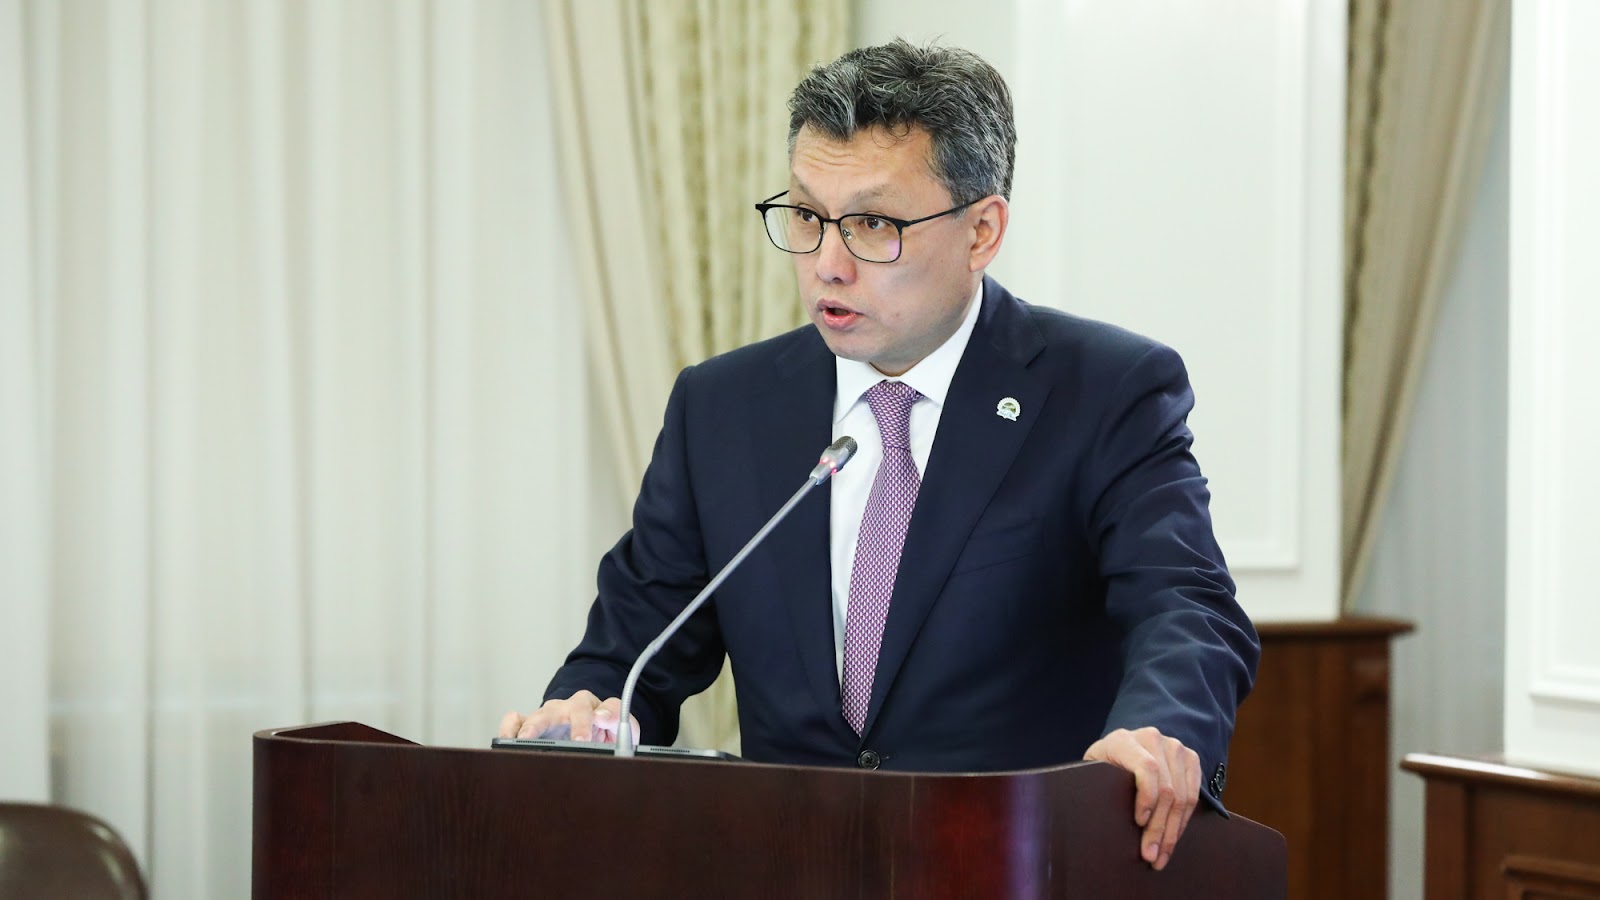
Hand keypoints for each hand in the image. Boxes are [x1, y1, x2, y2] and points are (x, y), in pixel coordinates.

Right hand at [498, 690, 638, 743]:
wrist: (585, 732)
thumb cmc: (603, 732)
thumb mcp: (623, 731)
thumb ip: (621, 724)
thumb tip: (603, 716)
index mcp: (598, 708)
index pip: (607, 706)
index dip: (606, 713)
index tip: (603, 719)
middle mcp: (572, 707)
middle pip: (573, 707)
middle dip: (576, 722)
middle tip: (575, 740)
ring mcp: (549, 715)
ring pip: (541, 714)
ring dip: (534, 726)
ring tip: (525, 741)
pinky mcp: (530, 725)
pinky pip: (515, 720)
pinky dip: (509, 728)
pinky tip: (506, 741)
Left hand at [1083, 726, 1201, 870]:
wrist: (1124, 746)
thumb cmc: (1104, 765)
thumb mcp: (1094, 770)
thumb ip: (1097, 783)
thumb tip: (1100, 818)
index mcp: (1124, 740)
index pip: (1146, 768)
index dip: (1147, 797)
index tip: (1140, 822)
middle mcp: (1152, 738)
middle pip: (1166, 789)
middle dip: (1159, 828)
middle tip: (1150, 855)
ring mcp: (1174, 747)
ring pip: (1182, 796)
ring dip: (1173, 831)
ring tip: (1161, 854)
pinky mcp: (1190, 758)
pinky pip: (1193, 795)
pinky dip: (1183, 821)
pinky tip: (1172, 838)